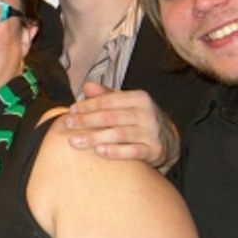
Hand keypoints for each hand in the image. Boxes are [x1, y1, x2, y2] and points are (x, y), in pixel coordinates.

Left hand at [61, 82, 179, 170]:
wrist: (169, 141)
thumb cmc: (139, 120)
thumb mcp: (126, 104)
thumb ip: (106, 95)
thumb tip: (86, 85)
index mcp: (138, 98)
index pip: (108, 101)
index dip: (88, 105)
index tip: (71, 111)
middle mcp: (146, 113)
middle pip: (111, 117)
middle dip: (87, 120)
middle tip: (68, 125)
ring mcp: (151, 132)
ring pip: (119, 134)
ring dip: (95, 137)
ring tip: (76, 141)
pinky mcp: (154, 150)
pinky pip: (133, 151)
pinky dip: (116, 151)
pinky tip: (100, 151)